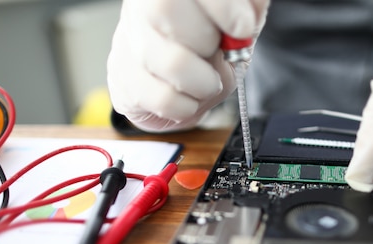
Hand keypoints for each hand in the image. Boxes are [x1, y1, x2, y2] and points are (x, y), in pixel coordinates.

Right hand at [107, 0, 267, 131]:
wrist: (173, 83)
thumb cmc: (204, 49)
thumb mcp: (233, 24)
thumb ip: (245, 12)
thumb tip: (250, 14)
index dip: (221, 6)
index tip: (243, 27)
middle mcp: (142, 8)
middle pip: (166, 9)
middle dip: (206, 40)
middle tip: (217, 53)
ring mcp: (129, 42)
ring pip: (171, 62)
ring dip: (204, 82)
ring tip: (208, 82)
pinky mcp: (123, 79)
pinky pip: (163, 99)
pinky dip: (187, 106)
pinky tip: (188, 98)